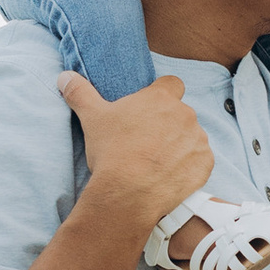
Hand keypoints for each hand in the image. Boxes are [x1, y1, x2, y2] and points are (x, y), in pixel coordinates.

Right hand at [58, 69, 210, 227]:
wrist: (129, 193)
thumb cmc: (111, 151)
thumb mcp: (91, 118)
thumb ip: (80, 93)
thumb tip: (64, 76)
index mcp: (161, 98)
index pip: (171, 84)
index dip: (162, 94)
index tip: (150, 109)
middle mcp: (185, 114)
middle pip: (180, 114)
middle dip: (168, 125)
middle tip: (146, 142)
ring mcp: (198, 139)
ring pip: (191, 137)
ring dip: (180, 146)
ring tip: (157, 162)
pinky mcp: (205, 164)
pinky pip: (200, 161)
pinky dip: (189, 167)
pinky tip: (170, 176)